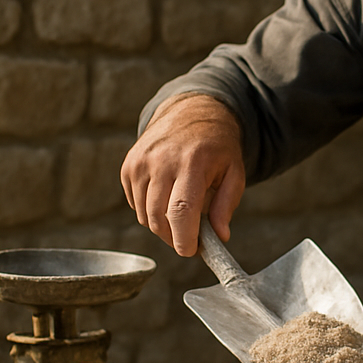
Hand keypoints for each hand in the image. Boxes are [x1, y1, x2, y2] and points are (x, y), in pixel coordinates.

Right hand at [120, 94, 245, 256]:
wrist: (191, 111)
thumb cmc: (217, 147)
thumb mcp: (234, 172)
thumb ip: (226, 205)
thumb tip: (220, 237)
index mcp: (192, 162)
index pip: (180, 211)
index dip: (183, 239)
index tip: (191, 251)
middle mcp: (162, 160)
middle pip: (159, 218)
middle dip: (174, 238)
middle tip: (190, 239)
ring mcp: (141, 162)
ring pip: (145, 216)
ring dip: (162, 226)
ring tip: (182, 215)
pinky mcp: (129, 165)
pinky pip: (135, 205)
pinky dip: (149, 211)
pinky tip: (167, 197)